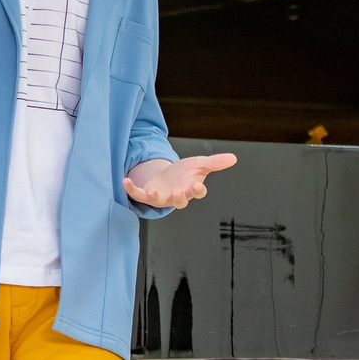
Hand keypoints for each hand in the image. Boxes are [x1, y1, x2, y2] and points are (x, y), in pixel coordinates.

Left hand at [123, 154, 237, 210]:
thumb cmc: (185, 173)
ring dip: (157, 198)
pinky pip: (139, 195)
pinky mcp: (148, 195)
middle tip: (178, 193)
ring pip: (160, 201)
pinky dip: (132, 189)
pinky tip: (125, 180)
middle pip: (180, 201)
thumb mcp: (200, 164)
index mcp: (191, 189)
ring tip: (154, 192)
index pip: (197, 192)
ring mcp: (162, 197)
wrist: (168, 177)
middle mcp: (177, 196)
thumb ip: (215, 163)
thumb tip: (233, 158)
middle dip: (179, 198)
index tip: (198, 185)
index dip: (198, 190)